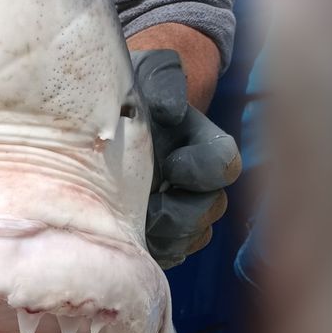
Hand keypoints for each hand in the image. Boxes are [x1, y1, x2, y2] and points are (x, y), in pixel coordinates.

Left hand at [131, 50, 241, 269]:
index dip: (202, 171)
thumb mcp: (148, 76)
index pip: (225, 165)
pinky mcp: (160, 237)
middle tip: (148, 208)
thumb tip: (170, 113)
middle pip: (210, 211)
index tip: (171, 164)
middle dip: (179, 214)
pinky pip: (168, 256)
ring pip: (191, 238)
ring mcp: (181, 212)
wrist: (106, 122)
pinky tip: (127, 236)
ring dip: (165, 237)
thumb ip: (165, 83)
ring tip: (134, 223)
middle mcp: (199, 183)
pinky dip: (151, 251)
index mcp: (204, 146)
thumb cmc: (132, 94)